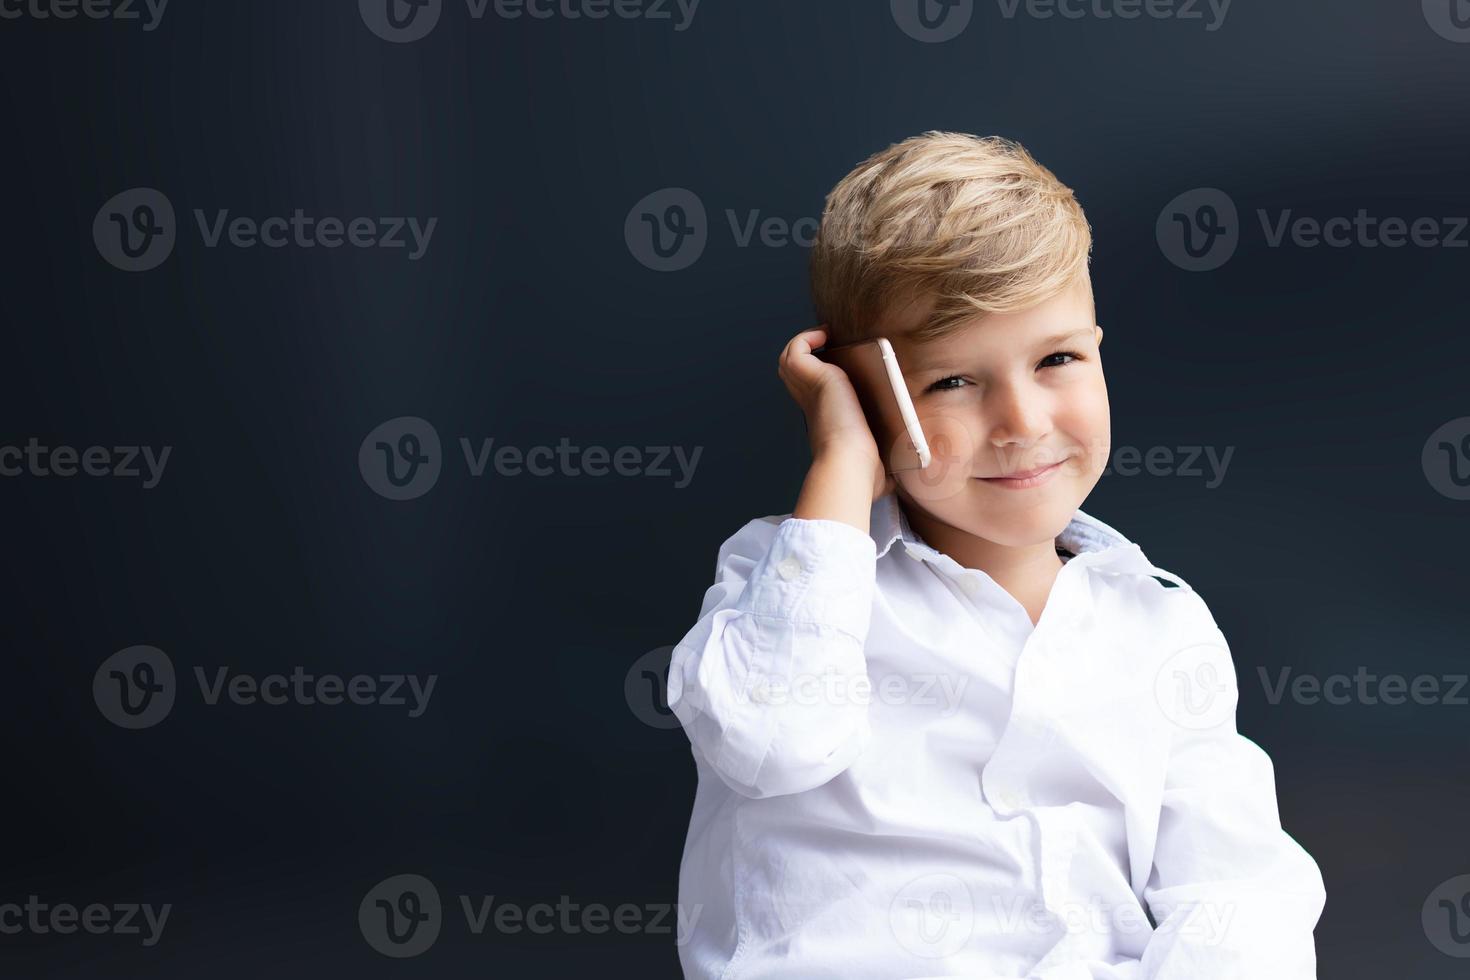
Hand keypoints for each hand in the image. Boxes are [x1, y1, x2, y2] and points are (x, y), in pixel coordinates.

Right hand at [778, 326, 896, 502]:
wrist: (853, 464)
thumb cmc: (863, 471)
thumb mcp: (877, 461)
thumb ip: (888, 459)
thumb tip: (910, 472)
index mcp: (825, 418)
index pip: (813, 391)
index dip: (819, 375)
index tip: (838, 367)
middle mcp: (812, 403)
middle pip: (796, 371)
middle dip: (809, 354)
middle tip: (829, 346)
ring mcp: (810, 390)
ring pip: (791, 358)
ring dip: (804, 343)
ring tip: (825, 337)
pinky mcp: (816, 377)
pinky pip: (797, 349)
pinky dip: (806, 338)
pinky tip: (826, 337)